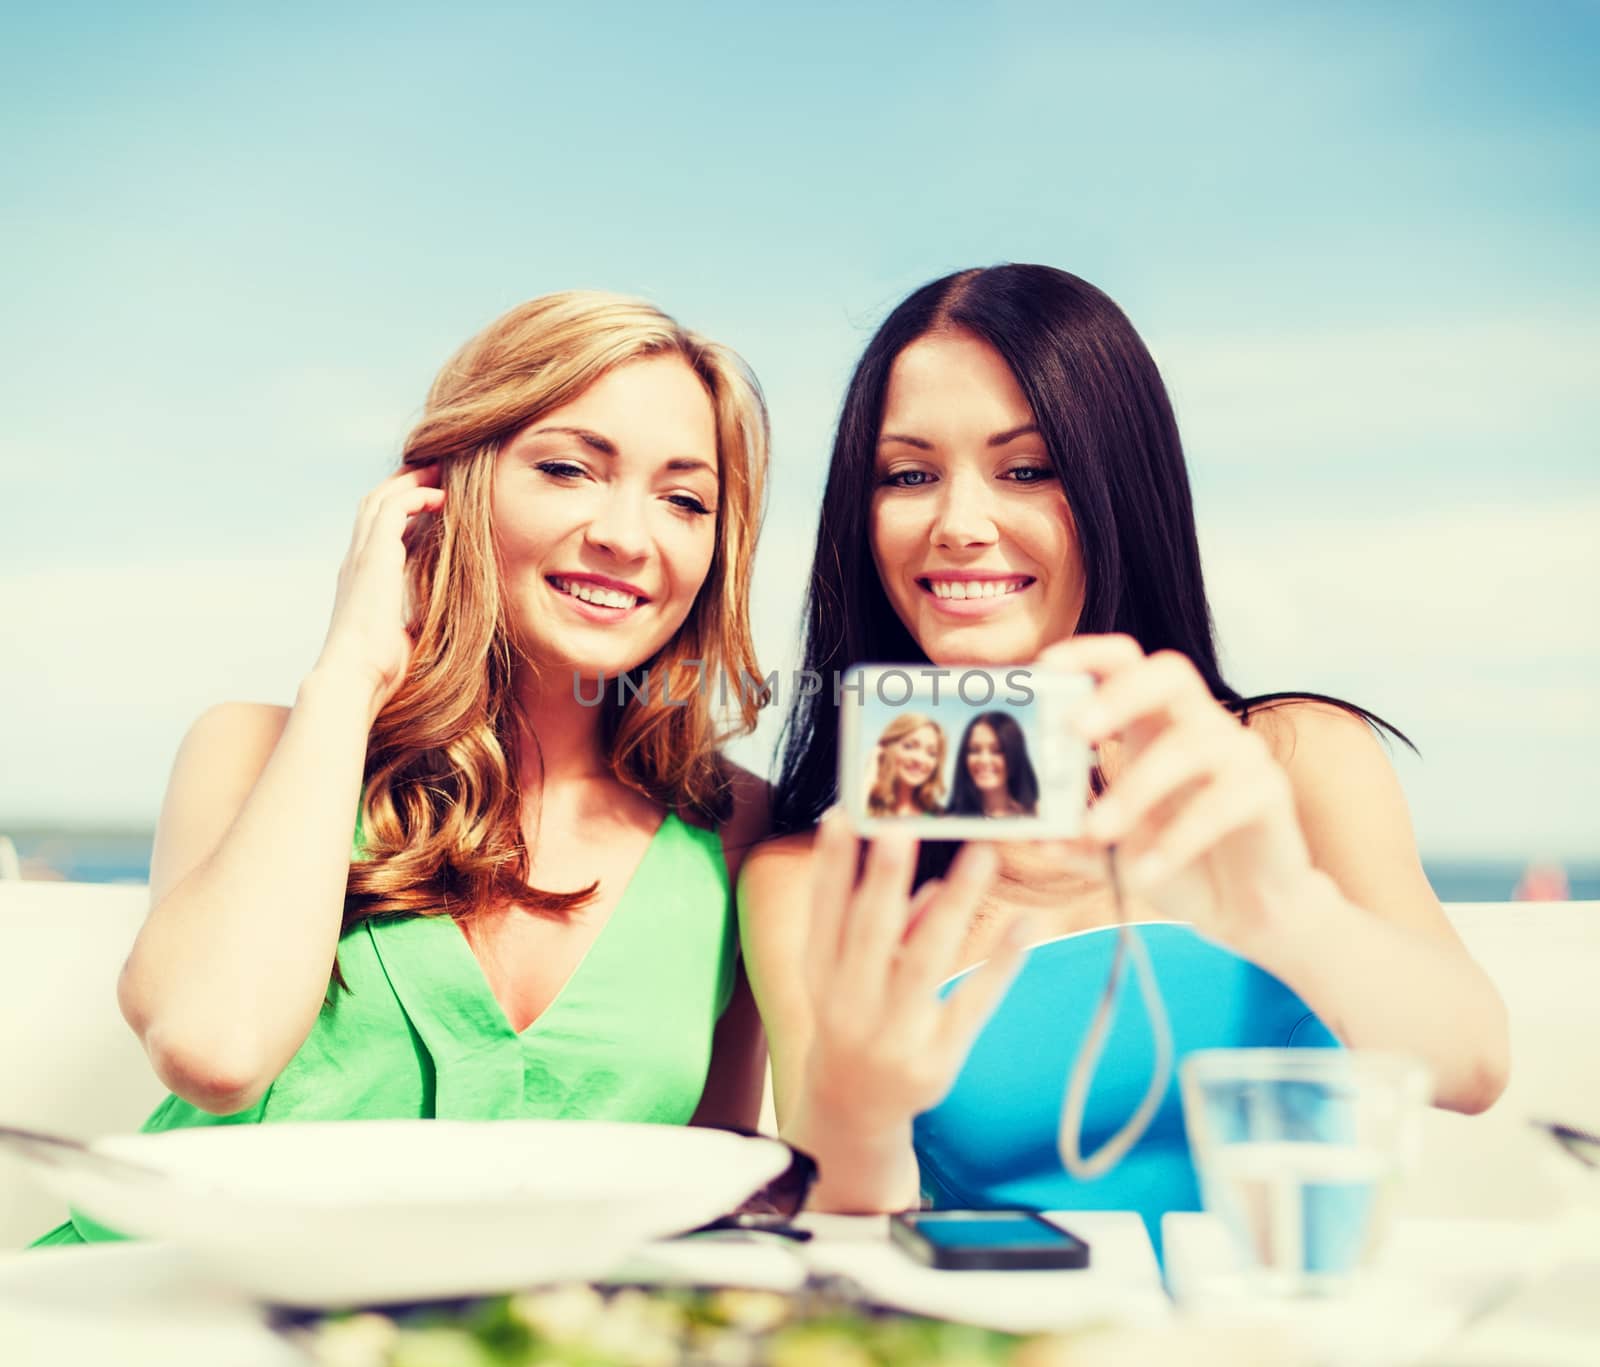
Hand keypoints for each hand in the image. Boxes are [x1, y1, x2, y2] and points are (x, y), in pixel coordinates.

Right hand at [313, 464, 444, 718]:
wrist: (356, 677)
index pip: (377, 531)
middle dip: (402, 484)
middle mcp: (356, 562)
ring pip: (380, 499)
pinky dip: (415, 497)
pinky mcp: (373, 557)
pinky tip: (440, 497)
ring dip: (410, 482)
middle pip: (374, 505)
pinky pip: (392, 510)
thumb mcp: (405, 635)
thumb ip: (418, 617)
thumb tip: (446, 622)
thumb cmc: (382, 670)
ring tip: (438, 471)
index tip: (429, 501)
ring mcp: (360, 557)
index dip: (401, 512)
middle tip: (433, 472)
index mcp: (361, 579)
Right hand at [798, 810, 1030, 1135]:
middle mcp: (851, 1004)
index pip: (824, 911)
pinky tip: (1024, 926)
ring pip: (926, 961)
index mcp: (822, 974)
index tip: (843, 814)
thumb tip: (934, 883)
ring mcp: (894, 1035)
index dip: (831, 865)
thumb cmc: (856, 1018)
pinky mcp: (937, 1060)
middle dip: (884, 879)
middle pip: (870, 933)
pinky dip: (999, 964)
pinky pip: (973, 1005)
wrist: (853, 1108)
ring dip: (956, 905)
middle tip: (901, 828)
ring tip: (982, 855)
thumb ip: (885, 927)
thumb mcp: (848, 974)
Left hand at [1037, 634, 1315, 952]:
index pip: (1126, 662)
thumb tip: (1031, 837)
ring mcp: (1239, 754)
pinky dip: (1178, 839)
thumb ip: (1075, 842)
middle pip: (1169, 674)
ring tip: (1097, 830)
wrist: (1246, 913)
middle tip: (1074, 729)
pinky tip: (1146, 872)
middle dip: (1119, 694)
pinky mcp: (1268, 793)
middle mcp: (1200, 726)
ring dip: (1136, 788)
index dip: (1087, 654)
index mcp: (1154, 725)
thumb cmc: (1178, 864)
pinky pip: (1222, 803)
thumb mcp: (1114, 853)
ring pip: (1190, 746)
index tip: (1045, 667)